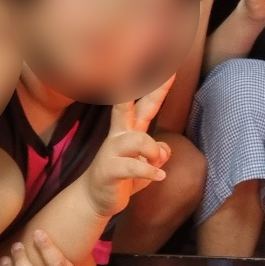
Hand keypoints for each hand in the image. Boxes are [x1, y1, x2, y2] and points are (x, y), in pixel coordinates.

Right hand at [81, 80, 171, 217]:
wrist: (95, 199)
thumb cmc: (122, 176)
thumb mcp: (146, 164)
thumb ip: (158, 153)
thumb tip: (163, 150)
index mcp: (129, 130)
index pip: (144, 103)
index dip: (156, 87)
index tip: (169, 68)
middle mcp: (119, 136)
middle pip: (126, 106)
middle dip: (133, 87)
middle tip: (141, 66)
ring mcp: (112, 151)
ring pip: (139, 139)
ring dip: (153, 151)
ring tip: (155, 163)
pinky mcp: (110, 170)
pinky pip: (134, 166)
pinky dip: (150, 171)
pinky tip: (159, 176)